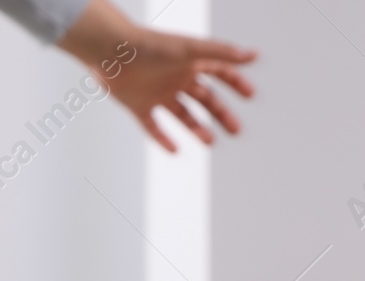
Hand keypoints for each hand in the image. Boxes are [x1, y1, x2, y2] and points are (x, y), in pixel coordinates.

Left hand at [60, 0, 256, 151]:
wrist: (111, 53)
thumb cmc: (151, 46)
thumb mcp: (190, 50)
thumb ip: (221, 53)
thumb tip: (253, 56)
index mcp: (190, 62)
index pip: (220, 73)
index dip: (236, 83)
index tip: (250, 96)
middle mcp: (176, 78)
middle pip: (205, 98)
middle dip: (221, 113)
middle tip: (236, 130)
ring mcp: (158, 93)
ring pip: (182, 114)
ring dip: (197, 128)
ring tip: (210, 142)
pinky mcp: (138, 105)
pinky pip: (152, 126)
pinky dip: (162, 139)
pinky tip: (175, 151)